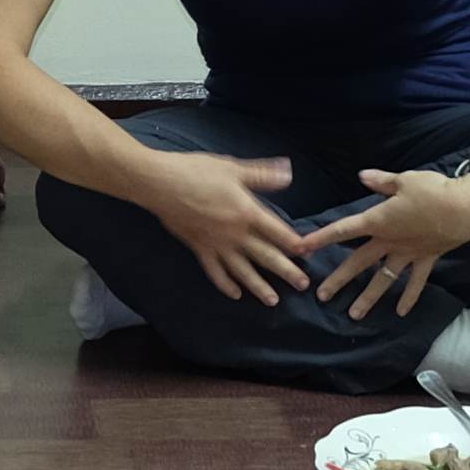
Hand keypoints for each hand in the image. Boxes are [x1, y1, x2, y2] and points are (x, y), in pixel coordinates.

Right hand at [144, 148, 313, 303]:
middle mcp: (235, 233)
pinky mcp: (199, 249)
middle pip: (265, 256)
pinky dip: (225, 285)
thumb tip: (288, 173)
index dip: (294, 243)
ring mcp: (216, 244)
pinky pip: (215, 272)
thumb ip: (262, 174)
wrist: (160, 184)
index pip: (277, 231)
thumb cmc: (196, 171)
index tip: (308, 254)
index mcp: (246, 211)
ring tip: (273, 301)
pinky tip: (236, 294)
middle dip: (286, 271)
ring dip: (259, 286)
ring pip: (242, 271)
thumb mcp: (233, 168)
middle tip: (303, 286)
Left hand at [309, 166, 469, 320]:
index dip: (320, 237)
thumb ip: (381, 182)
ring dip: (369, 297)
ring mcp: (408, 254)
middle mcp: (389, 241)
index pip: (343, 230)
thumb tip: (362, 176)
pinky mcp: (426, 259)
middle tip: (322, 296)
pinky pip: (416, 282)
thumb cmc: (433, 190)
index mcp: (379, 221)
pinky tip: (401, 312)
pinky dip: (409, 296)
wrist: (466, 207)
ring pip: (384, 279)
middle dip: (339, 279)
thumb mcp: (404, 180)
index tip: (300, 248)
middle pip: (359, 262)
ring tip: (354, 315)